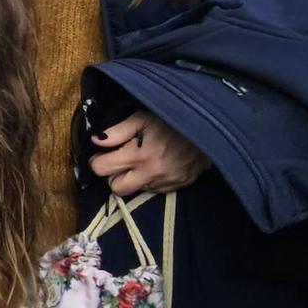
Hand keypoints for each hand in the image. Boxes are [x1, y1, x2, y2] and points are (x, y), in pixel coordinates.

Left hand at [88, 112, 209, 195]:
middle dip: (113, 175)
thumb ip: (118, 131)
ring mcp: (165, 182)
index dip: (98, 160)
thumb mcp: (144, 117)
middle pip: (116, 188)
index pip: (102, 169)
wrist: (212, 128)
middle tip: (118, 160)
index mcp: (140, 155)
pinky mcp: (178, 186)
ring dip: (132, 177)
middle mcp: (151, 174)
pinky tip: (156, 164)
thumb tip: (96, 140)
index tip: (102, 153)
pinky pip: (154, 189)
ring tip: (140, 160)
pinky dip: (149, 179)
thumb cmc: (173, 119)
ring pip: (135, 189)